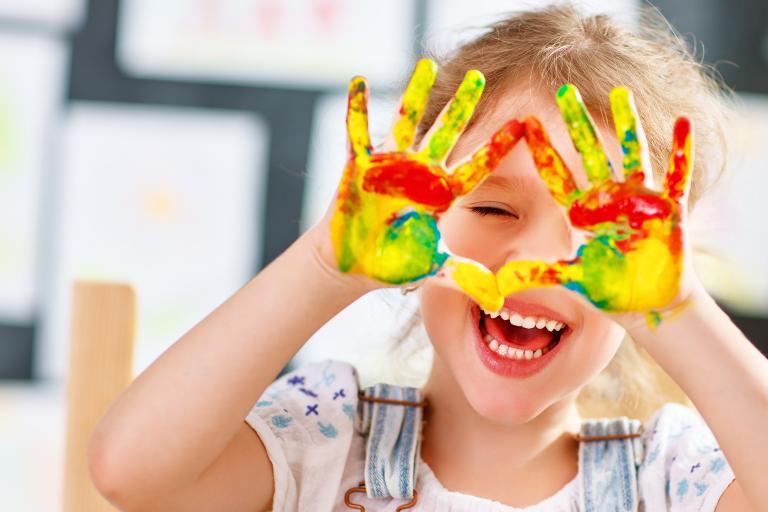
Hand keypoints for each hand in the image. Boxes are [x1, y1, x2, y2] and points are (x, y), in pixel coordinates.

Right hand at [330, 59, 523, 310]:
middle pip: (446, 135)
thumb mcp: (434, 268)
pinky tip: (359, 80)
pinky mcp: (359, 166)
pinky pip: (357, 132)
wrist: (355, 262)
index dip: (497, 148)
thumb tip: (499, 302)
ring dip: (414, 95)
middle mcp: (420, 173)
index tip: (523, 127)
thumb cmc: (396, 263)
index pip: (476, 167)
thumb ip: (466, 279)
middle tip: (479, 79)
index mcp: (442, 194)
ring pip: (406, 123)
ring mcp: (390, 166)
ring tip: (424, 64)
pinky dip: (356, 108)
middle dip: (462, 107)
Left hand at [497, 85, 693, 323]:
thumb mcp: (571, 280)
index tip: (525, 123)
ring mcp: (640, 200)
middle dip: (578, 123)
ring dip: (628, 124)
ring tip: (621, 91)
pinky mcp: (670, 210)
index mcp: (582, 212)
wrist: (648, 304)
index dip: (542, 150)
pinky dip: (682, 151)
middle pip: (590, 153)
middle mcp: (608, 199)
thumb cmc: (609, 288)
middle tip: (565, 89)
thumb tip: (498, 282)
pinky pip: (678, 174)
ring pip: (632, 154)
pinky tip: (682, 122)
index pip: (557, 175)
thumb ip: (538, 275)